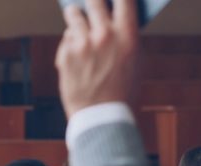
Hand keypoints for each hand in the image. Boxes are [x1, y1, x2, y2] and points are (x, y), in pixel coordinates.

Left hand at [55, 0, 140, 116]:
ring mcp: (82, 44)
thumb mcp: (135, 61)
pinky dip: (71, 42)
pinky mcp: (65, 55)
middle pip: (94, 0)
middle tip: (91, 1)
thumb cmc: (123, 91)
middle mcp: (104, 35)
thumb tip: (116, 16)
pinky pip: (67, 38)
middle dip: (93, 0)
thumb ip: (126, 37)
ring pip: (74, 15)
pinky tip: (77, 52)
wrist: (102, 118)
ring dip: (76, 16)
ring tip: (76, 16)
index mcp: (127, 36)